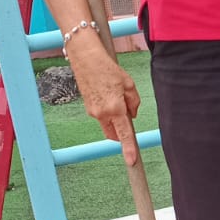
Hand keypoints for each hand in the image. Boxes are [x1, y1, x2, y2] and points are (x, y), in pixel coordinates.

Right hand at [72, 47, 141, 164]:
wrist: (85, 58)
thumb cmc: (108, 68)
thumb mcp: (128, 84)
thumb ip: (134, 102)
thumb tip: (132, 114)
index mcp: (115, 108)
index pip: (124, 134)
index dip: (128, 149)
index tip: (132, 161)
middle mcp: (102, 114)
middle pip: (114, 134)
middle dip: (122, 132)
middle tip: (127, 115)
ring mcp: (93, 112)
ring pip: (108, 125)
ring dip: (115, 119)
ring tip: (116, 95)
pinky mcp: (88, 107)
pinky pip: (101, 116)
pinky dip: (108, 111)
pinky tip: (108, 93)